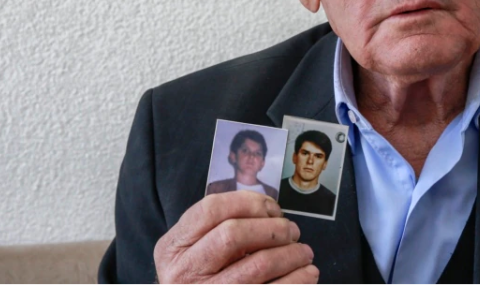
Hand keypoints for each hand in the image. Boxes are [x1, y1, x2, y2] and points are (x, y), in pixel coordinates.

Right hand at [154, 191, 317, 282]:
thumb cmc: (198, 279)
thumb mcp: (192, 251)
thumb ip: (218, 227)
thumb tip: (270, 212)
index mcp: (173, 248)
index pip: (211, 209)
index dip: (249, 202)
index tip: (272, 208)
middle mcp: (184, 273)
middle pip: (233, 234)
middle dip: (272, 228)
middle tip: (292, 231)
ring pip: (258, 266)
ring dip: (291, 254)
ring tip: (304, 252)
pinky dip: (297, 280)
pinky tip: (307, 273)